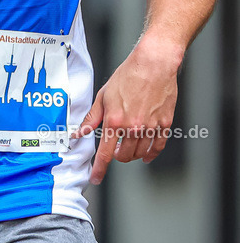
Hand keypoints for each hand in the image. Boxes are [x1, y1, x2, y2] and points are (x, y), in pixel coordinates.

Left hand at [73, 36, 179, 183]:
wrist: (153, 64)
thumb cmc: (127, 76)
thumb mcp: (103, 96)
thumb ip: (90, 119)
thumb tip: (77, 133)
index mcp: (114, 121)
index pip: (104, 153)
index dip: (99, 169)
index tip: (96, 178)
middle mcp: (132, 127)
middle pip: (123, 156)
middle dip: (116, 157)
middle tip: (114, 150)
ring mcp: (150, 126)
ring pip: (140, 154)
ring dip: (132, 155)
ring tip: (127, 146)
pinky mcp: (164, 123)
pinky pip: (157, 147)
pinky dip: (151, 154)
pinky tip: (146, 154)